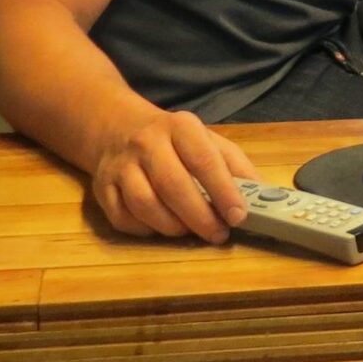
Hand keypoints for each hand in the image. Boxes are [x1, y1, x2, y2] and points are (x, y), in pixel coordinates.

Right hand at [89, 109, 259, 242]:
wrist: (117, 127)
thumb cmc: (174, 141)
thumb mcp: (208, 140)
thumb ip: (235, 165)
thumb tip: (260, 195)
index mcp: (180, 127)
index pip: (204, 159)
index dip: (223, 190)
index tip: (238, 216)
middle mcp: (146, 142)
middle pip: (172, 185)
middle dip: (199, 217)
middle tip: (218, 234)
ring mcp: (120, 165)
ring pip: (144, 204)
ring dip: (172, 226)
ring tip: (190, 231)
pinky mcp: (102, 188)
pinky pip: (123, 218)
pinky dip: (145, 230)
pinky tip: (161, 227)